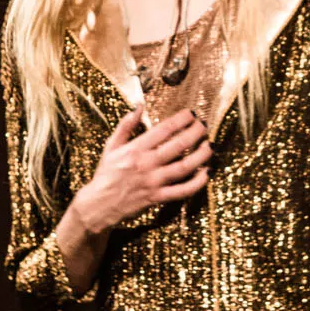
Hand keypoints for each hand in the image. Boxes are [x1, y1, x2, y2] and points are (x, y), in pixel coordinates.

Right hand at [74, 106, 211, 233]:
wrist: (99, 204)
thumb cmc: (106, 173)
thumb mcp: (111, 146)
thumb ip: (126, 125)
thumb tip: (139, 106)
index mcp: (135, 148)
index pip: (163, 129)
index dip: (181, 120)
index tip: (191, 114)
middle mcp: (146, 163)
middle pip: (178, 145)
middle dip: (195, 133)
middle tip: (205, 125)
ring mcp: (153, 181)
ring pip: (184, 166)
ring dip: (201, 155)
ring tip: (210, 146)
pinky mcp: (158, 198)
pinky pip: (182, 190)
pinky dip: (197, 183)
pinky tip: (207, 173)